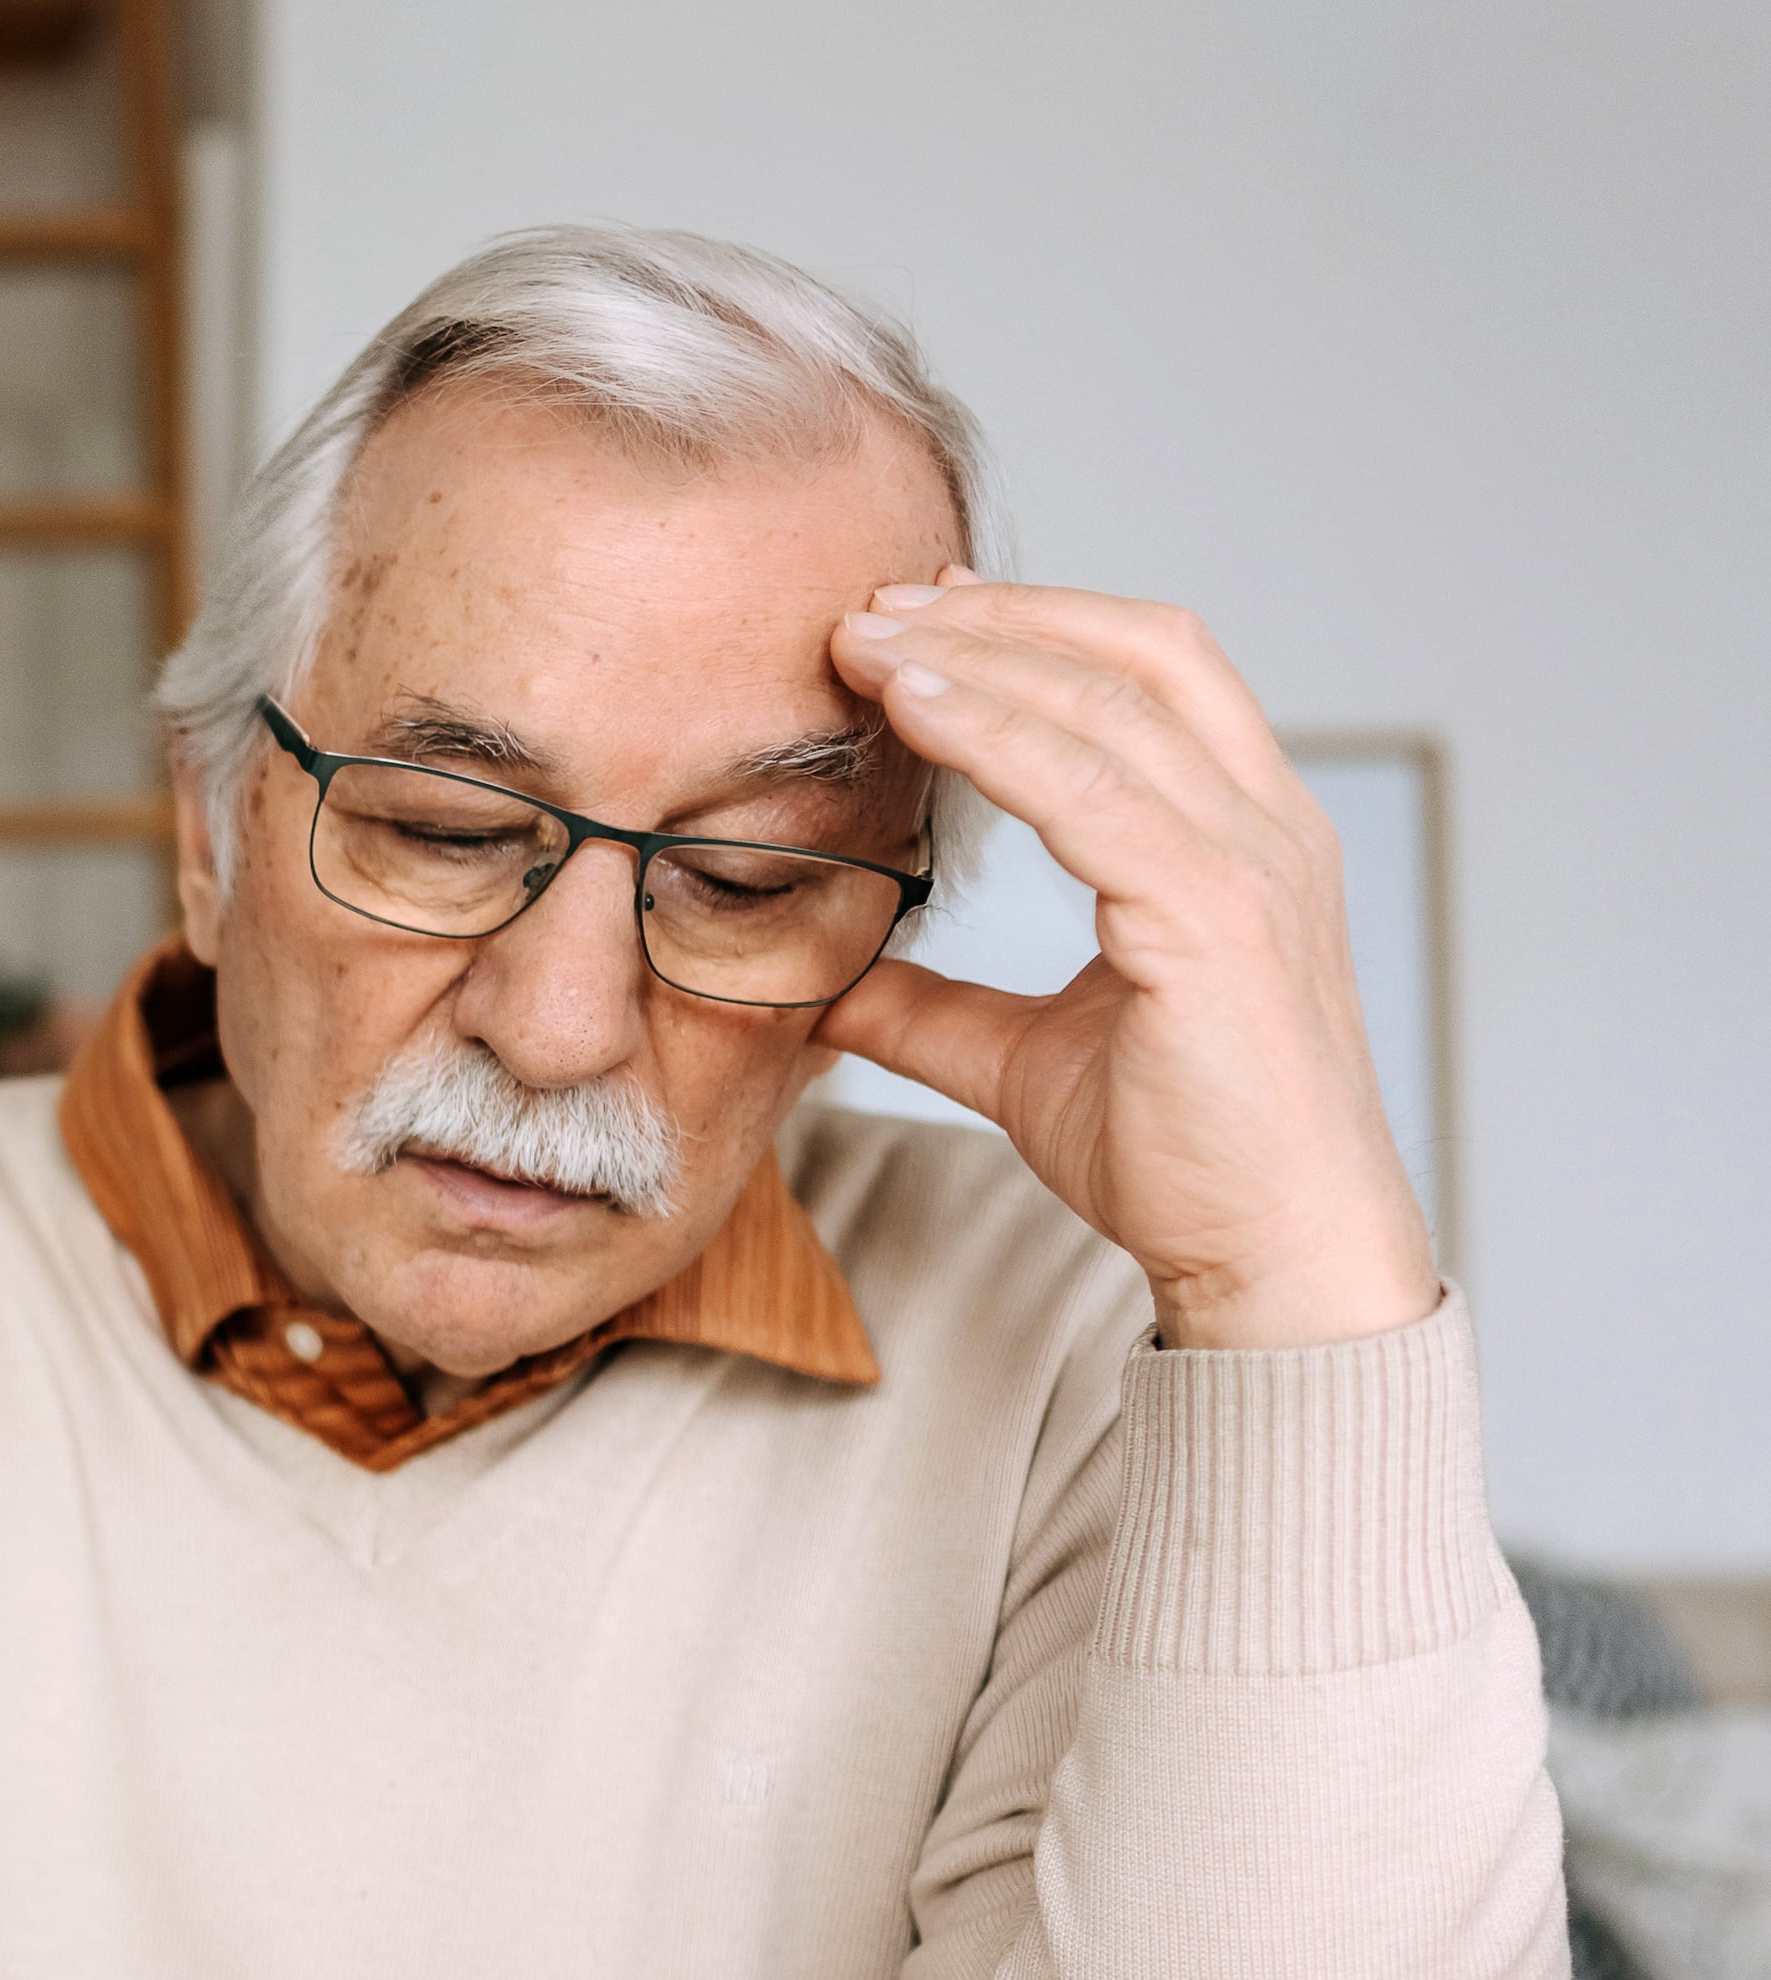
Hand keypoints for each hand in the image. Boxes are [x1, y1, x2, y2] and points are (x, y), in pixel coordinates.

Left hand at [817, 568, 1438, 1351]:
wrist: (1271, 1253)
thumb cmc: (1181, 1156)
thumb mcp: (1024, 1060)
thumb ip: (935, 1012)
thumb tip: (829, 992)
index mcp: (1239, 837)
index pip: (1149, 674)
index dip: (1039, 624)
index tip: (919, 615)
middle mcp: (1265, 827)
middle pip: (1136, 654)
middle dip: (999, 614)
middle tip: (869, 605)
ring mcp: (1250, 865)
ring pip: (1111, 704)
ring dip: (980, 656)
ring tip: (866, 638)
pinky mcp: (1217, 920)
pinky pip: (1097, 792)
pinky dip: (1001, 734)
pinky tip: (919, 709)